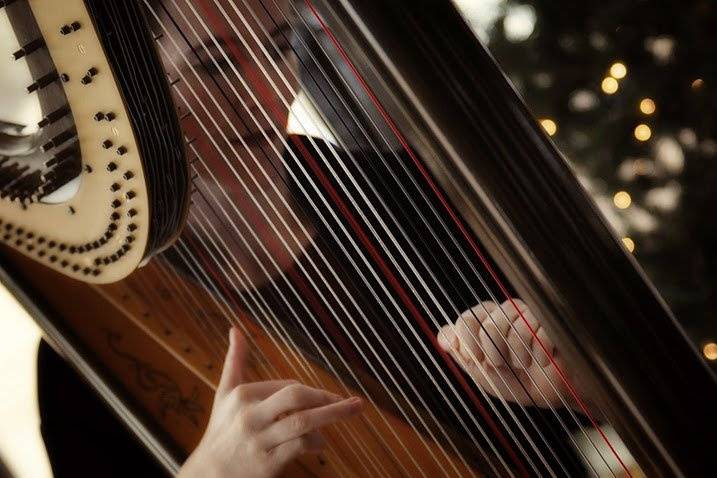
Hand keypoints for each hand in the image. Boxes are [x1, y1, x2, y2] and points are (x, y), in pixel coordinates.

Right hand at [179, 328, 363, 477]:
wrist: (209, 474)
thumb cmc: (222, 429)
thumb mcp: (224, 393)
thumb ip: (235, 361)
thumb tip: (236, 328)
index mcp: (243, 395)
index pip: (288, 386)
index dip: (312, 392)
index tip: (328, 398)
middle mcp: (250, 416)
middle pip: (295, 397)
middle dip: (325, 396)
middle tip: (352, 401)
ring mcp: (259, 441)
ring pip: (301, 423)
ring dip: (332, 415)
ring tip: (355, 409)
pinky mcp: (267, 464)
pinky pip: (299, 447)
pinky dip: (316, 442)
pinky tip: (321, 442)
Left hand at [437, 299, 574, 408]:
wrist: (548, 394)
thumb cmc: (513, 381)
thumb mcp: (480, 371)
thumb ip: (460, 352)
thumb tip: (443, 339)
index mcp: (485, 320)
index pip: (467, 320)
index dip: (468, 342)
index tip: (476, 360)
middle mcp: (505, 312)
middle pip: (490, 324)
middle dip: (493, 352)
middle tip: (501, 364)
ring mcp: (529, 315)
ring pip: (515, 327)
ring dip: (517, 355)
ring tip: (523, 365)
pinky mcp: (552, 322)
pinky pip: (539, 331)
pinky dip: (538, 352)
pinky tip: (542, 361)